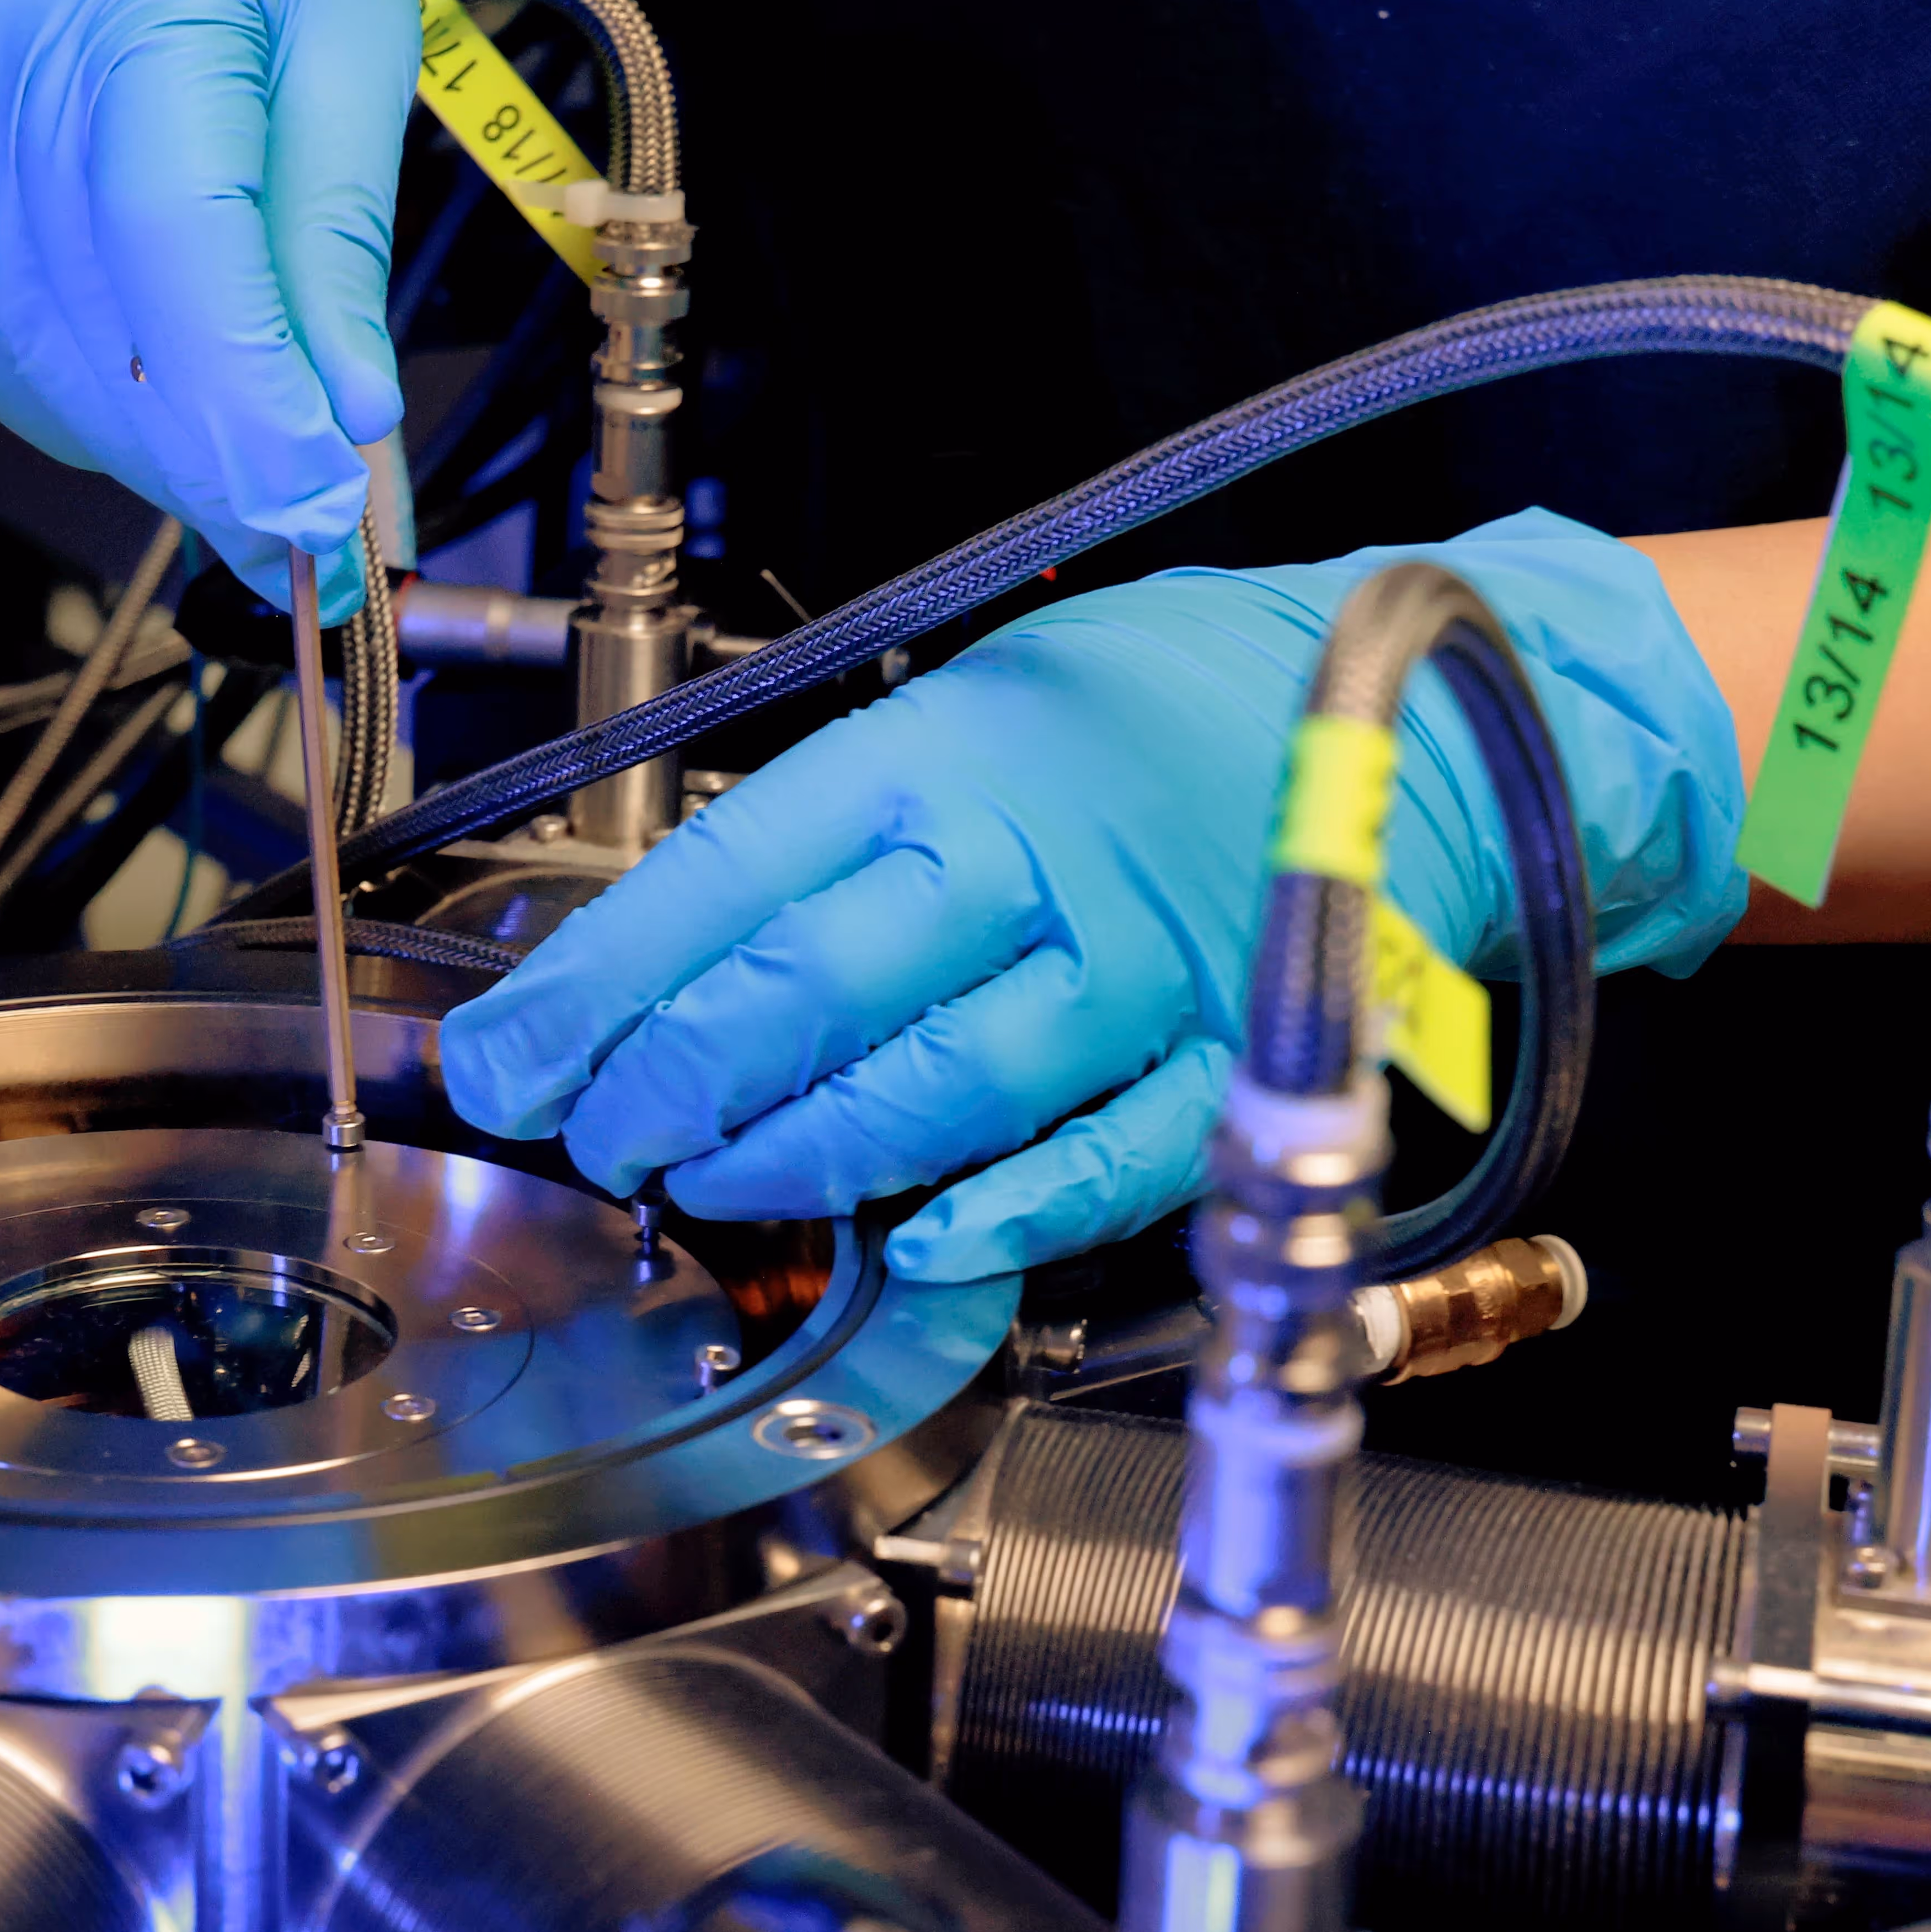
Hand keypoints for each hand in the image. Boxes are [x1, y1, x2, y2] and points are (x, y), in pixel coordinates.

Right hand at [0, 0, 415, 613]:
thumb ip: (333, 231)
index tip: (320, 507)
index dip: (243, 401)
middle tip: (307, 525)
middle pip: (86, 314)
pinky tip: (148, 406)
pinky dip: (65, 393)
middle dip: (208, 454)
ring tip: (246, 475)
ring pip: (18, 347)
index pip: (170, 235)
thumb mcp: (347, 29)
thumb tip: (345, 415)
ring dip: (140, 444)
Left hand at [438, 513, 1748, 1277]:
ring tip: (701, 1182)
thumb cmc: (1179, 698)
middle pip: (812, 993)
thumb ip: (858, 813)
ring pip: (939, 1089)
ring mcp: (1142, 962)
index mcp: (954, 745)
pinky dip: (1011, 1213)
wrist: (1416, 704)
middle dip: (668, 1084)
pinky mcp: (1230, 1053)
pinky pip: (1111, 1159)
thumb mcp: (992, 688)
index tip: (513, 1057)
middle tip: (589, 1135)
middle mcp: (1037, 853)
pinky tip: (922, 1243)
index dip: (603, 985)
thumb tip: (682, 933)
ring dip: (800, 1157)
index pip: (730, 875)